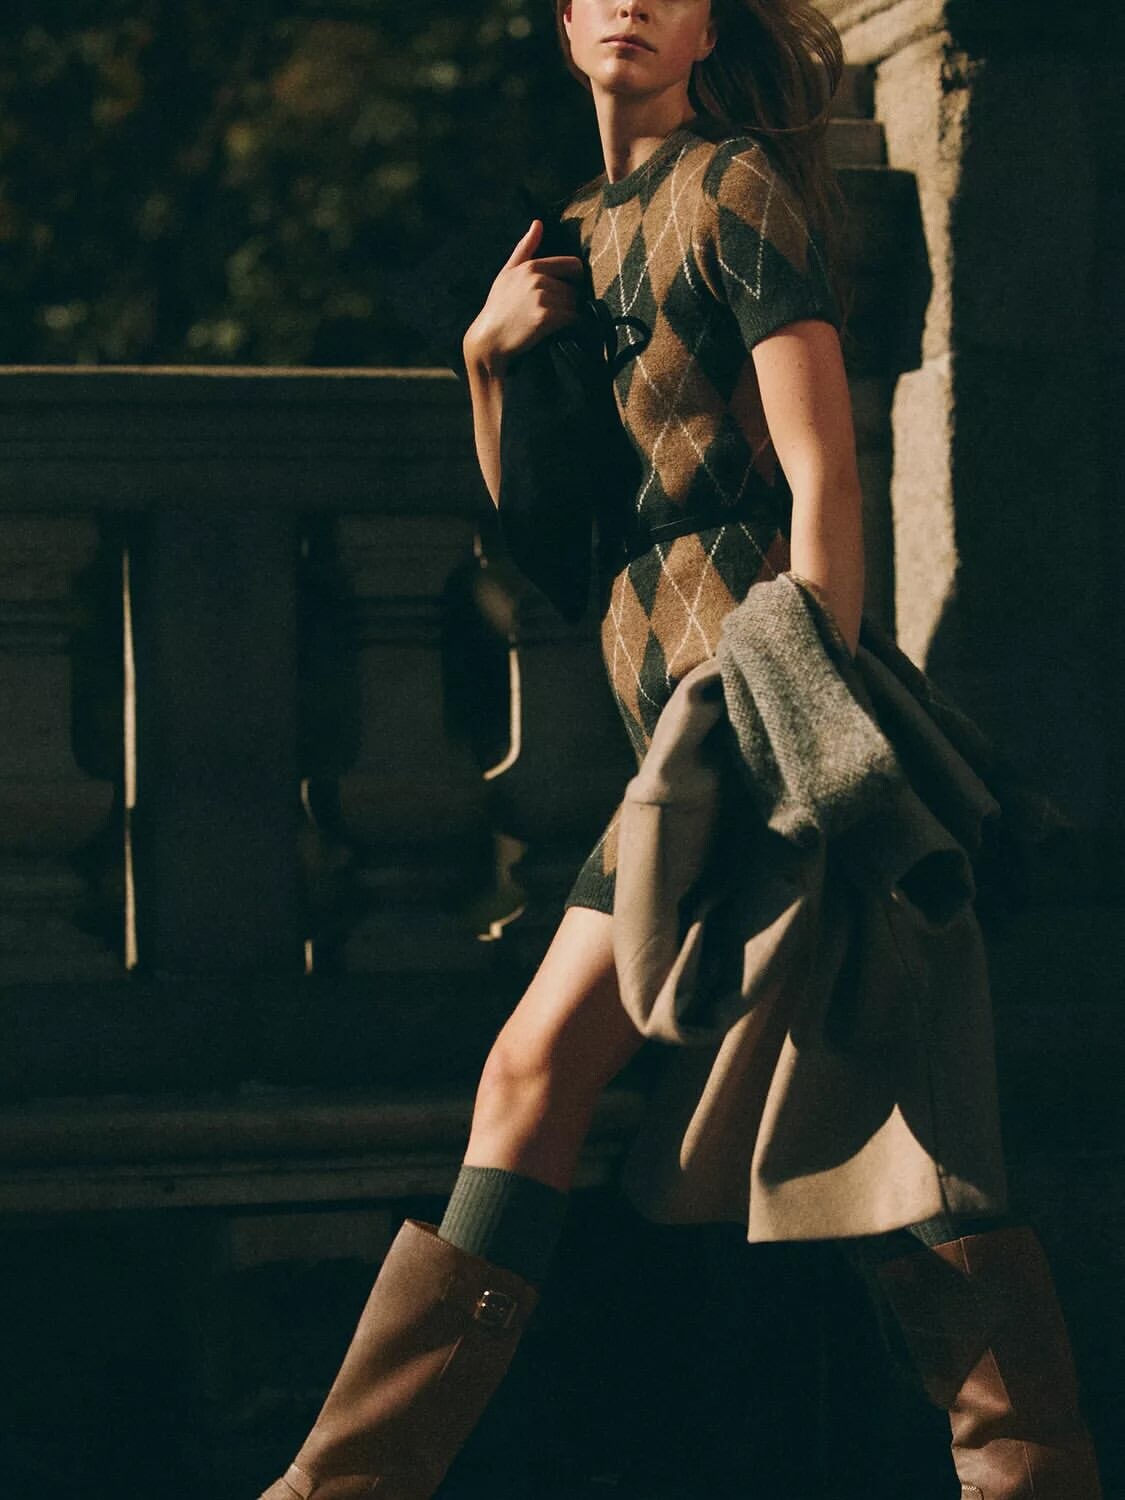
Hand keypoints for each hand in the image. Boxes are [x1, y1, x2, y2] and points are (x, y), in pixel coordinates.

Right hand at [463, 219, 582, 376]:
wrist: (488, 340)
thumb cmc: (498, 307)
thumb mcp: (507, 273)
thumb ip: (525, 248)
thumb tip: (538, 222)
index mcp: (531, 266)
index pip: (573, 265)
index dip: (574, 280)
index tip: (565, 293)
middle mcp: (537, 279)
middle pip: (574, 289)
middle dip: (568, 302)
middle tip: (552, 314)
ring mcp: (541, 298)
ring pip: (573, 304)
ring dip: (568, 315)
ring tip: (550, 324)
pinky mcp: (545, 318)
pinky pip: (572, 318)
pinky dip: (570, 326)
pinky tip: (557, 332)